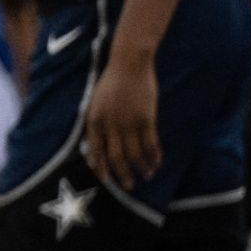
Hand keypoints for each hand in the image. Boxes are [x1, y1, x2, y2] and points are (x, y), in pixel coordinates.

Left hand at [83, 49, 160, 190]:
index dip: (100, 166)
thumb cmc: (112, 82)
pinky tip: (157, 162)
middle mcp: (109, 124)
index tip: (106, 179)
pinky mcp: (146, 118)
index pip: (95, 150)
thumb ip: (97, 122)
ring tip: (146, 175)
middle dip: (122, 174)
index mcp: (94, 120)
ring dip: (141, 167)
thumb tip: (99, 144)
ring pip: (135, 153)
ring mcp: (128, 122)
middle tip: (128, 186)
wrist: (129, 64)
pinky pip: (150, 143)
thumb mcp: (96, 102)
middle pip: (116, 157)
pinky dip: (154, 155)